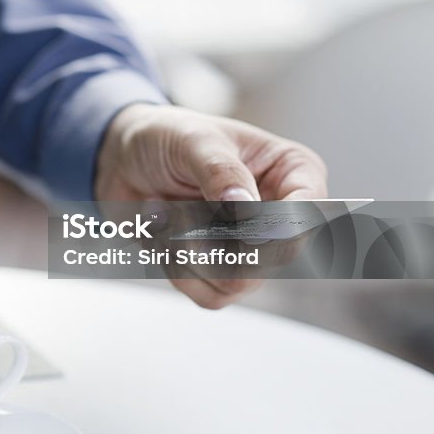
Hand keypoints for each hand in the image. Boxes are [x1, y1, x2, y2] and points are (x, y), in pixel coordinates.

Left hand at [95, 104, 327, 308]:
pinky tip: (163, 236)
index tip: (245, 231)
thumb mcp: (195, 141)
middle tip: (181, 214)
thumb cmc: (167, 137)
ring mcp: (251, 248)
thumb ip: (222, 172)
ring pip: (238, 283)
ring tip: (166, 216)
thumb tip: (245, 207)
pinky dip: (177, 269)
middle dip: (219, 242)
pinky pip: (209, 295)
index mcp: (292, 172)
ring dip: (189, 252)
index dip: (282, 229)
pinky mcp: (220, 272)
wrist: (123, 160)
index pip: (309, 212)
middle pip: (276, 259)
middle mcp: (279, 216)